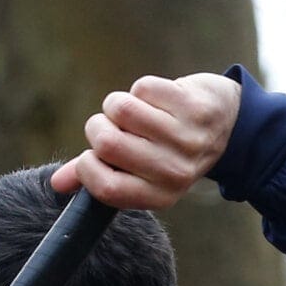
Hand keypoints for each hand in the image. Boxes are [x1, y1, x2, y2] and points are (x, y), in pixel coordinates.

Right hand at [49, 73, 241, 210]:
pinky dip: (142, 89)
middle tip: (114, 126)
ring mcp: (186, 139)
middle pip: (107, 143)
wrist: (229, 125)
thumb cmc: (170, 149)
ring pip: (121, 109)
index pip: (106, 188)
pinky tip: (161, 99)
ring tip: (136, 112)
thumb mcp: (141, 171)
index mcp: (159, 197)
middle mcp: (175, 173)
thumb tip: (57, 184)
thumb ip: (99, 176)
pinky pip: (141, 88)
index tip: (92, 154)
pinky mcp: (192, 106)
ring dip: (119, 104)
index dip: (87, 166)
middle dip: (99, 127)